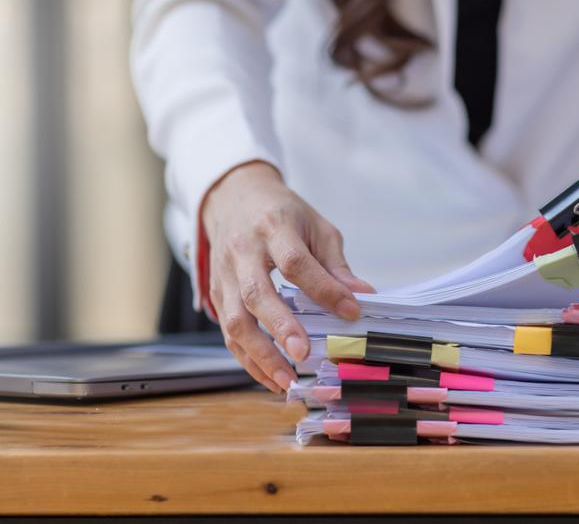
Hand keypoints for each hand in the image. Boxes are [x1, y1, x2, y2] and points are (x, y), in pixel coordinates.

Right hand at [202, 161, 372, 392]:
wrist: (234, 197)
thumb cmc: (281, 213)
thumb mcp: (315, 226)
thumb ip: (336, 264)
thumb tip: (362, 297)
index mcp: (273, 227)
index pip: (296, 262)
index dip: (323, 289)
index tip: (350, 312)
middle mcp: (242, 252)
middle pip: (257, 293)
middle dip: (280, 327)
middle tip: (303, 354)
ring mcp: (224, 274)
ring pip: (235, 319)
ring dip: (260, 354)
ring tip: (286, 380)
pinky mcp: (216, 293)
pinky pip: (227, 331)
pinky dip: (247, 358)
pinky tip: (270, 377)